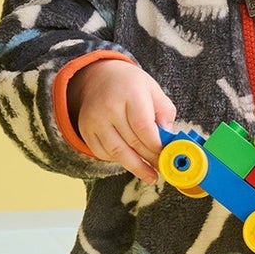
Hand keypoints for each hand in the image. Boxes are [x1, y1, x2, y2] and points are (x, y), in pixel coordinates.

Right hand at [69, 59, 175, 181]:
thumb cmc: (131, 86)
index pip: (144, 127)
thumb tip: (168, 140)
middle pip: (132, 142)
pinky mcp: (86, 130)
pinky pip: (103, 153)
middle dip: (150, 159)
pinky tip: (130, 160)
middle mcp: (109, 106)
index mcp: (130, 93)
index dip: (156, 146)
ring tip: (150, 176)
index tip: (168, 156)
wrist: (98, 77)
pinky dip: (118, 160)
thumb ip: (165, 114)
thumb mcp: (154, 91)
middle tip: (163, 169)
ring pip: (117, 152)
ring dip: (136, 167)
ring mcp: (94, 119)